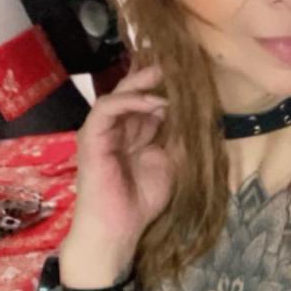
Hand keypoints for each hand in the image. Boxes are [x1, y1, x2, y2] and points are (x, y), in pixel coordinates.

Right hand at [64, 63, 173, 257]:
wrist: (120, 227)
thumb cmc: (144, 198)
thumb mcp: (172, 162)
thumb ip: (180, 137)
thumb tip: (198, 112)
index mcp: (138, 131)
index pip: (150, 99)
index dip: (167, 87)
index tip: (190, 75)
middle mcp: (120, 125)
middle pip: (134, 90)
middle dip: (153, 76)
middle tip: (175, 63)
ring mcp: (103, 129)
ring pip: (119, 93)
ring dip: (143, 84)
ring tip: (165, 76)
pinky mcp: (91, 136)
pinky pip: (107, 108)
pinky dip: (129, 100)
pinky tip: (152, 102)